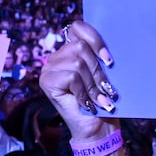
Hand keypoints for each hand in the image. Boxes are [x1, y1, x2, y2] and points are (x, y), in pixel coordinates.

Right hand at [39, 22, 117, 144]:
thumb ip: (100, 56)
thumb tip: (107, 47)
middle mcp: (57, 57)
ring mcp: (49, 69)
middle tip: (106, 89)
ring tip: (99, 99)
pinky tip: (88, 103)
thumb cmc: (103, 100)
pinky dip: (84, 92)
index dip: (95, 40)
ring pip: (77, 63)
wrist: (97, 128)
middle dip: (97, 70)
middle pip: (80, 47)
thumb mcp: (104, 74)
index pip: (78, 28)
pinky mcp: (46, 82)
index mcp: (70, 50)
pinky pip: (71, 77)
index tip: (109, 60)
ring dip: (92, 84)